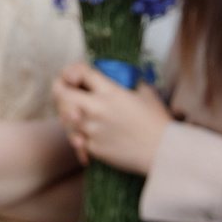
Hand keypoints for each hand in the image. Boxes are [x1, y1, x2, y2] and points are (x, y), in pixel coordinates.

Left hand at [53, 62, 173, 174]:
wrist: (162, 152)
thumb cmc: (157, 122)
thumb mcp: (145, 93)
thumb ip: (128, 81)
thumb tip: (120, 75)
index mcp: (110, 92)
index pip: (80, 72)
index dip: (74, 69)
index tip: (76, 73)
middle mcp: (96, 109)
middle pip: (61, 93)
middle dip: (59, 88)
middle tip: (64, 89)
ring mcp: (91, 129)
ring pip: (64, 117)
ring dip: (67, 112)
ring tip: (75, 111)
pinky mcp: (92, 147)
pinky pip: (75, 138)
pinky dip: (77, 135)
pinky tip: (82, 135)